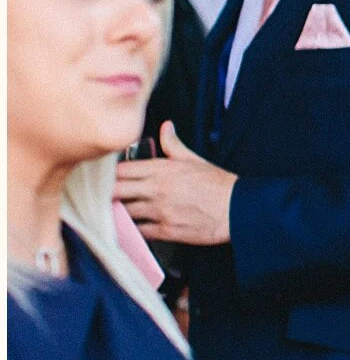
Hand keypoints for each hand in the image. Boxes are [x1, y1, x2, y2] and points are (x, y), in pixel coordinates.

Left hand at [112, 122, 235, 245]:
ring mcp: (160, 211)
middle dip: (105, 195)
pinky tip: (130, 228)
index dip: (107, 174)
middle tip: (100, 197)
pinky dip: (131, 231)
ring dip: (116, 213)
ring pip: (123, 213)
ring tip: (113, 212)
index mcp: (162, 170)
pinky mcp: (166, 230)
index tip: (102, 178)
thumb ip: (174, 144)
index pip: (120, 169)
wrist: (239, 209)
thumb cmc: (219, 185)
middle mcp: (157, 189)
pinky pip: (138, 232)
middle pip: (114, 191)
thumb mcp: (195, 160)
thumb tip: (166, 127)